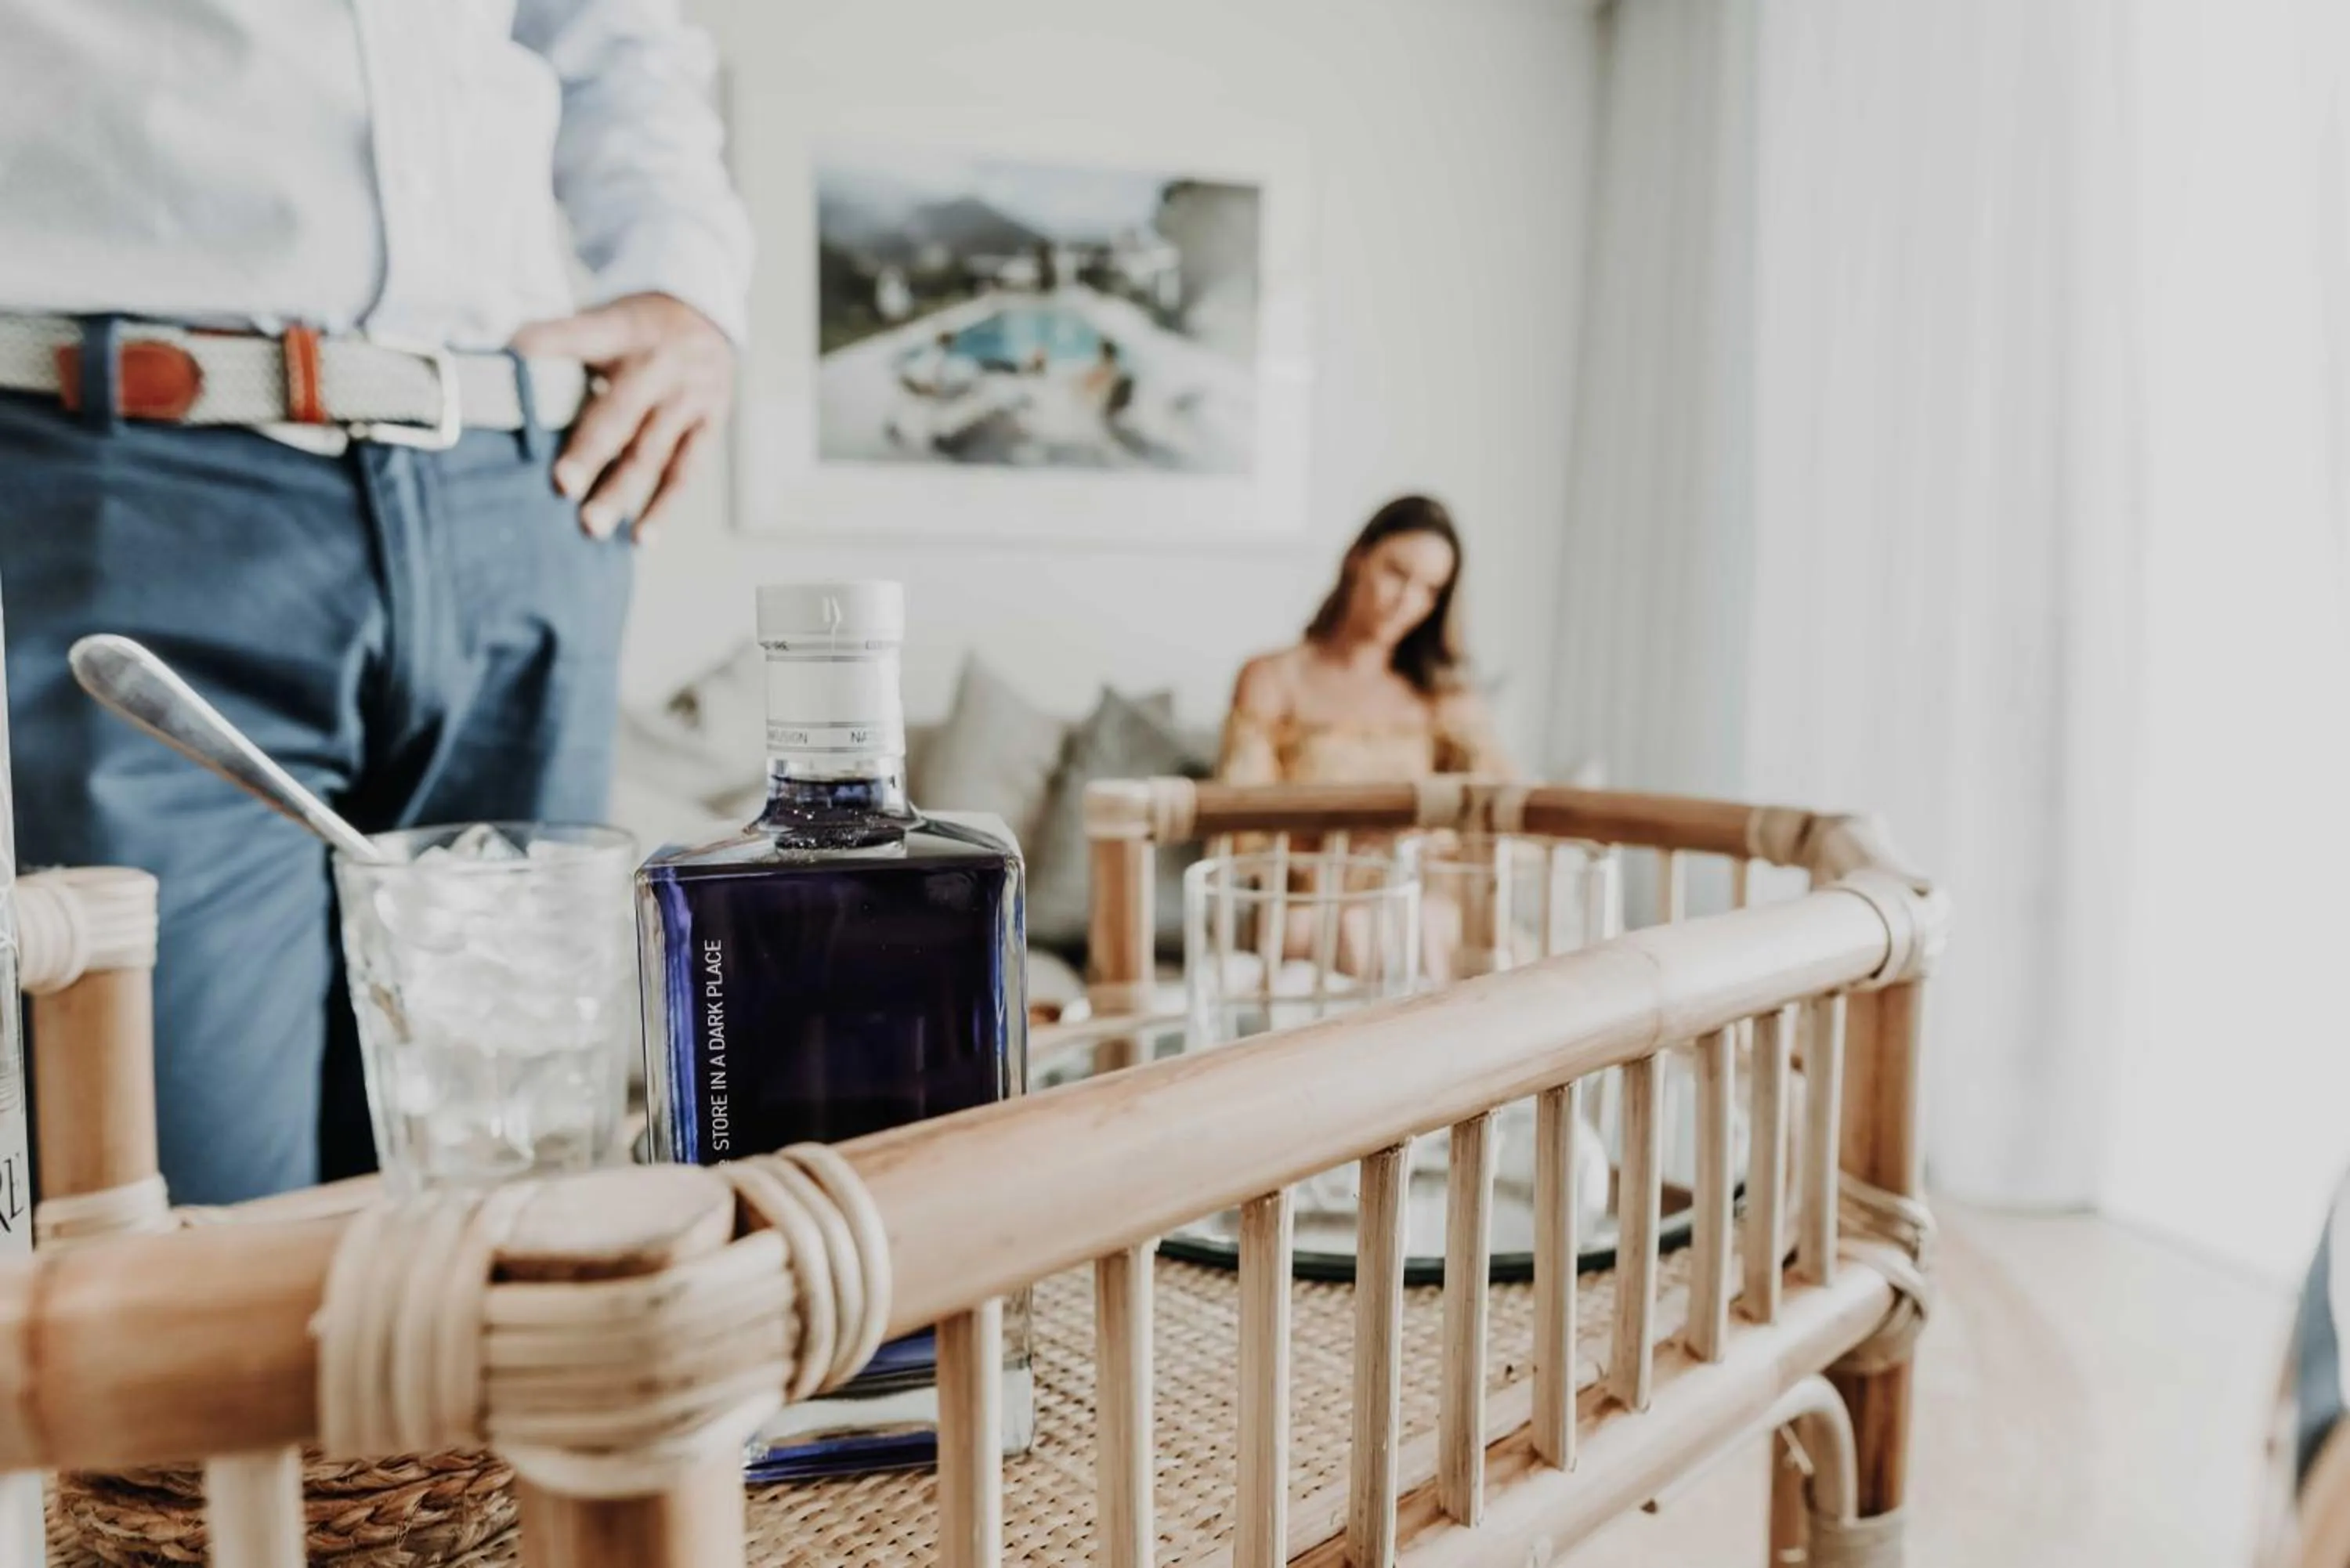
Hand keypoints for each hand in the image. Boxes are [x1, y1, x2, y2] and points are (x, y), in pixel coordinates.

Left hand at [511, 293, 733, 541]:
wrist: (708, 318)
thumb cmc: (635, 330)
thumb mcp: (602, 317)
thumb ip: (561, 342)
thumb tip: (500, 364)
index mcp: (624, 330)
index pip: (584, 333)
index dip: (551, 342)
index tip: (516, 353)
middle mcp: (660, 363)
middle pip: (623, 410)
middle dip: (592, 450)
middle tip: (562, 485)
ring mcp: (690, 396)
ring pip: (652, 450)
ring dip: (621, 491)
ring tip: (592, 526)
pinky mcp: (710, 423)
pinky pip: (685, 472)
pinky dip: (663, 507)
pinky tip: (640, 538)